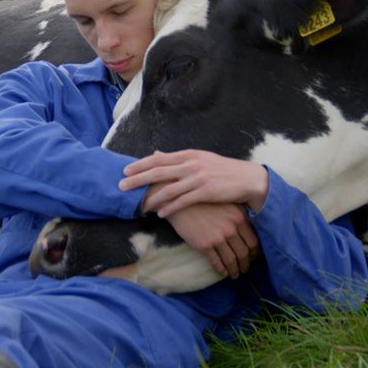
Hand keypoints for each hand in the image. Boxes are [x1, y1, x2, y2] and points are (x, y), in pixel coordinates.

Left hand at [119, 150, 269, 216]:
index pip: (158, 159)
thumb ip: (177, 158)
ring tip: (140, 206)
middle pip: (158, 171)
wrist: (246, 179)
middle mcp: (191, 164)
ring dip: (152, 198)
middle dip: (138, 179)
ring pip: (168, 189)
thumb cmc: (221, 170)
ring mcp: (198, 178)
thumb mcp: (199, 159)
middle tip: (121, 186)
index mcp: (188, 155)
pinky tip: (160, 213)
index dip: (140, 165)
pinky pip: (182, 201)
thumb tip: (155, 154)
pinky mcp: (206, 192)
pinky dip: (170, 207)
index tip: (125, 171)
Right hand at [165, 201, 260, 277]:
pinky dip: (221, 270)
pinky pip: (216, 262)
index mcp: (238, 218)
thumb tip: (249, 227)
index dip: (254, 252)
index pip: (253, 241)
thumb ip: (238, 214)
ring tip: (234, 274)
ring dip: (234, 270)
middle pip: (244, 252)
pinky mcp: (204, 245)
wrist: (180, 203)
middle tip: (245, 269)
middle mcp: (230, 229)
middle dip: (245, 264)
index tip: (253, 257)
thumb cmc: (203, 201)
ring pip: (231, 260)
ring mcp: (217, 238)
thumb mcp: (225, 202)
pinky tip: (223, 273)